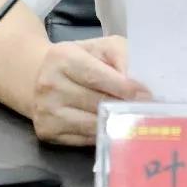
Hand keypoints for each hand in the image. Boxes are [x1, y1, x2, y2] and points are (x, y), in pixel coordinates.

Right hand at [31, 35, 150, 145]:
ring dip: (116, 123)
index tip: (146, 94)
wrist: (40, 76)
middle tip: (146, 109)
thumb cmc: (80, 59)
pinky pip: (83, 139)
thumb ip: (121, 57)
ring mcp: (46, 112)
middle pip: (96, 102)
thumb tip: (137, 84)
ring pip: (92, 124)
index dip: (123, 87)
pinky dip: (102, 134)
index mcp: (63, 58)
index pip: (97, 76)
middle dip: (124, 106)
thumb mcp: (100, 47)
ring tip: (134, 120)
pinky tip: (114, 128)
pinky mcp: (46, 132)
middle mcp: (50, 85)